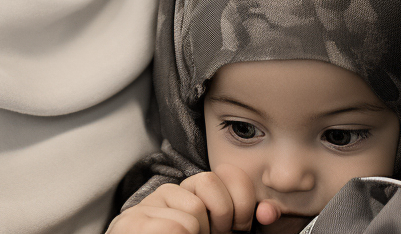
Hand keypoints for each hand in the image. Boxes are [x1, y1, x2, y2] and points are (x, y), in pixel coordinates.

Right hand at [107, 166, 261, 233]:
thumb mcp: (226, 233)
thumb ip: (245, 222)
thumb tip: (268, 212)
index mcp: (195, 196)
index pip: (229, 173)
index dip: (244, 201)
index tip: (240, 228)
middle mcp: (172, 193)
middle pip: (209, 181)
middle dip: (222, 216)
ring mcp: (150, 205)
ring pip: (193, 211)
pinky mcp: (132, 221)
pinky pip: (176, 227)